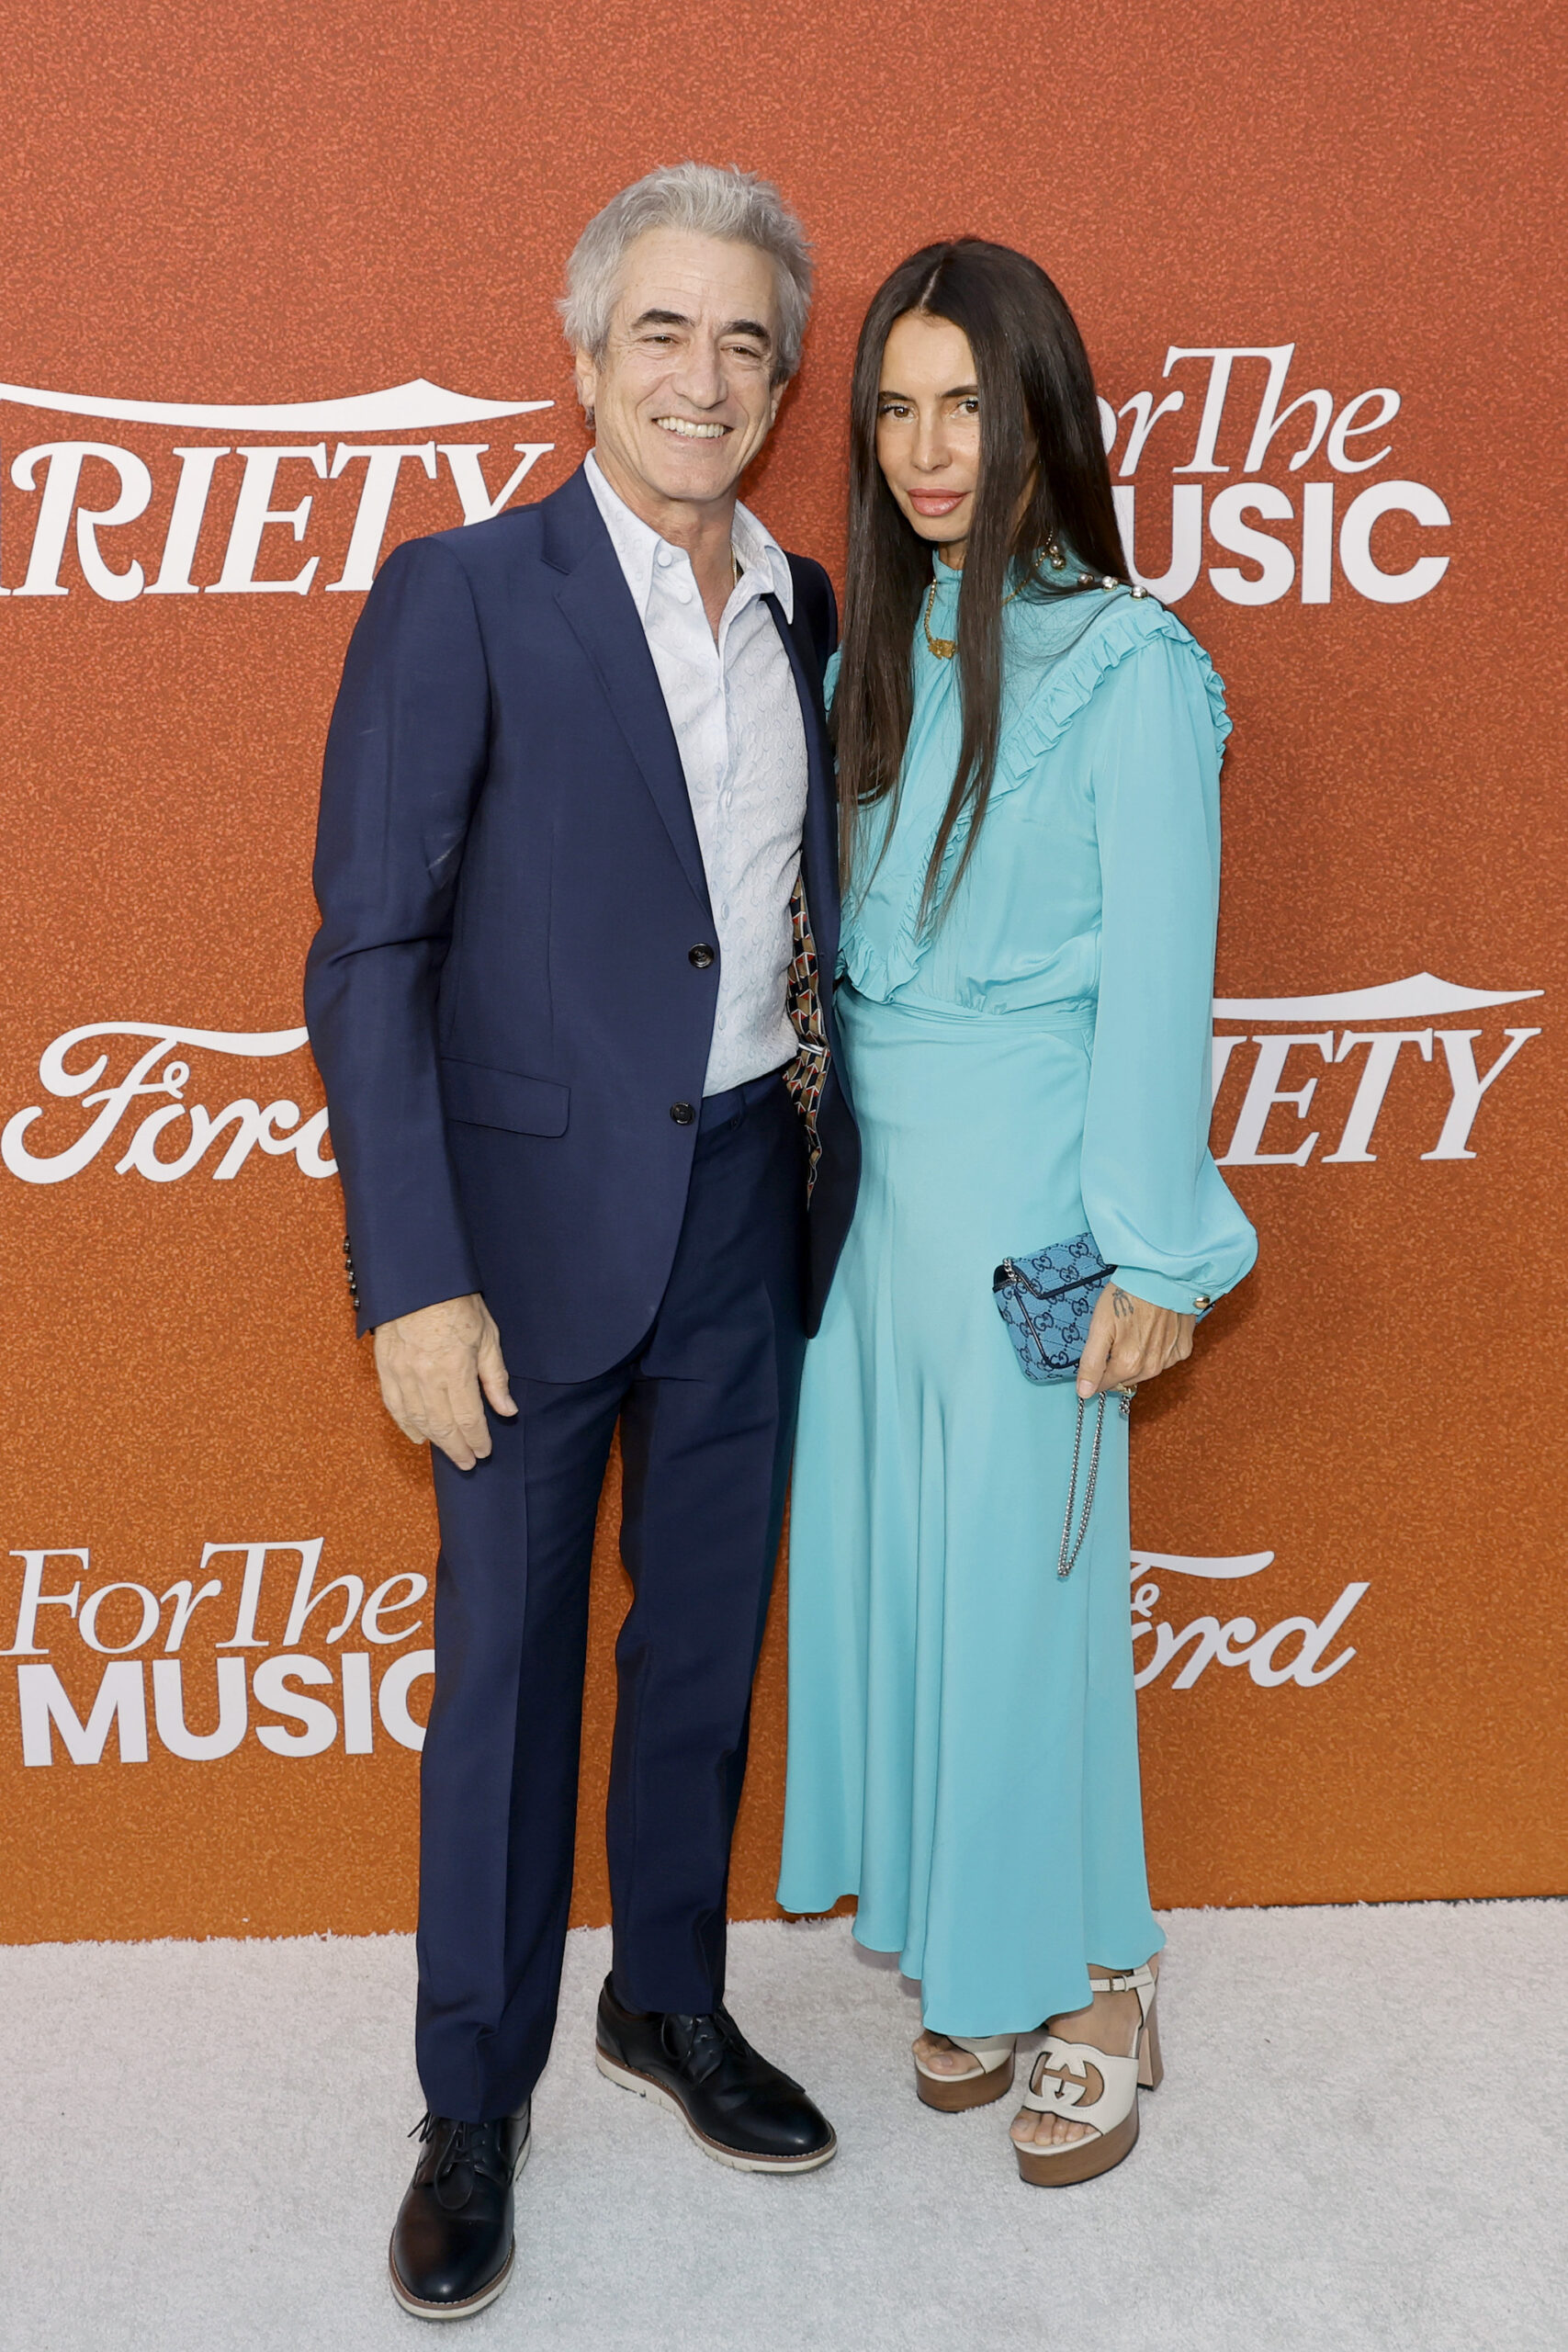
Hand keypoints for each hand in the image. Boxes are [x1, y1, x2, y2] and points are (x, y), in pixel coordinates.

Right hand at [372, 1293, 516, 1468]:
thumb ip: (496, 1377)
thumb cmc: (457, 1302)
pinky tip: (418, 1436)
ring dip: (435, 1441)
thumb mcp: (488, 1336)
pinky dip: (406, 1424)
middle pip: (443, 1426)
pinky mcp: (385, 1367)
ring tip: (450, 1452)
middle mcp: (426, 1376)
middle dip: (457, 1448)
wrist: (418, 1279)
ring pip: (418, 1420)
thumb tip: (507, 1410)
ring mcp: (402, 1373)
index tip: (485, 1451)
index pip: (468, 1418)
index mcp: (456, 1368)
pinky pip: (394, 1405)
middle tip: (469, 1463)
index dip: (477, 1439)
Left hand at [1075, 1284, 1194, 1400]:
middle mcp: (1151, 1368)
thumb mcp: (1100, 1326)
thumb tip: (1084, 1392)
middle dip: (1115, 1363)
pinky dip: (1157, 1348)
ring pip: (1144, 1370)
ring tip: (1135, 1329)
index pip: (1104, 1384)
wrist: (1164, 1275)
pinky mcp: (1183, 1348)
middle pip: (1125, 1378)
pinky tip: (1154, 1329)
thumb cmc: (1128, 1295)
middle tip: (1115, 1335)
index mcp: (1128, 1364)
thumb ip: (1091, 1363)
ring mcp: (1169, 1359)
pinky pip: (1164, 1358)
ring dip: (1137, 1357)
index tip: (1096, 1352)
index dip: (1095, 1372)